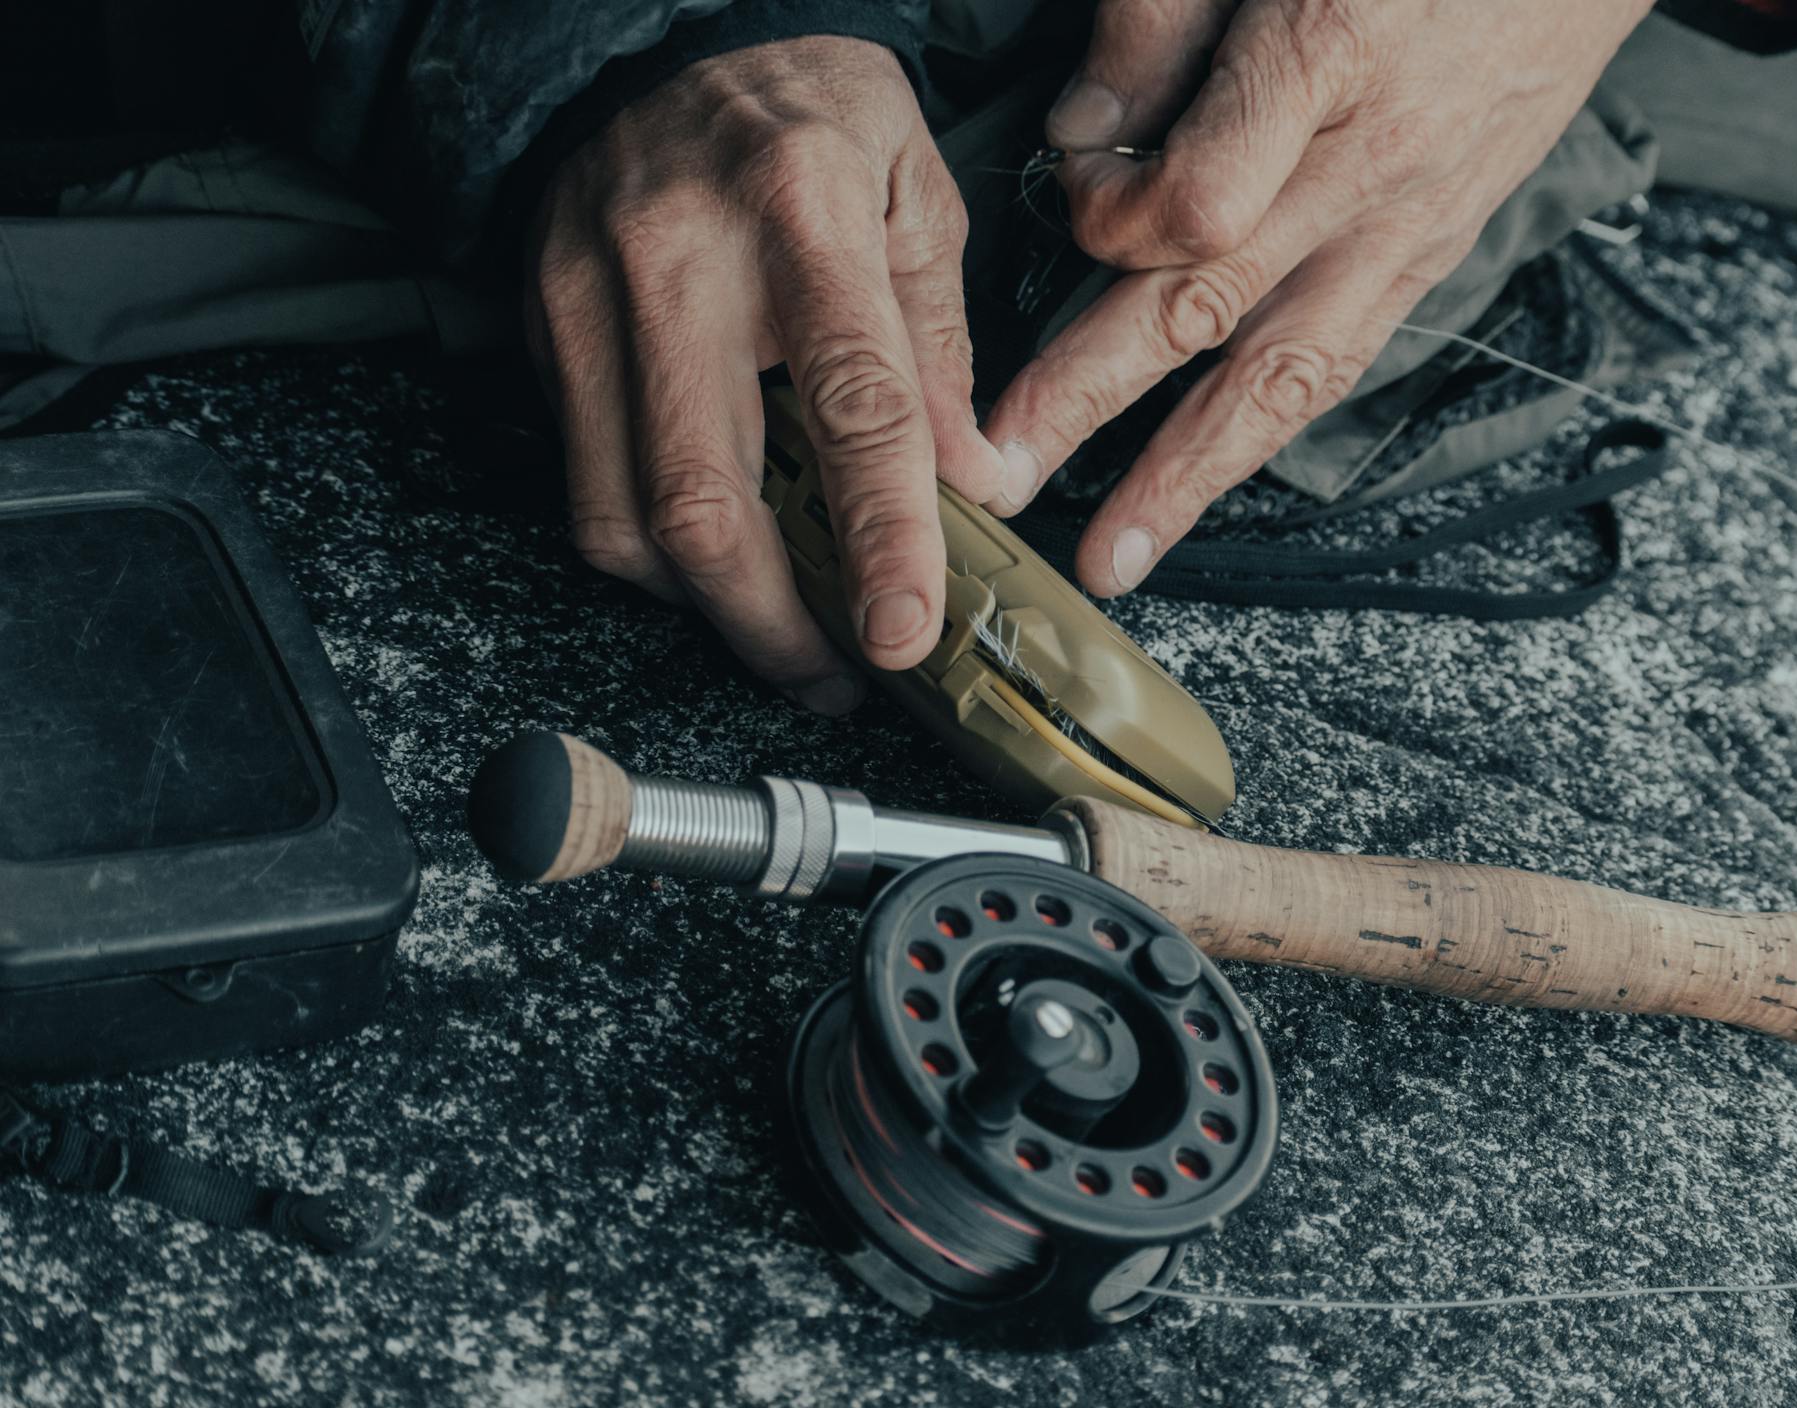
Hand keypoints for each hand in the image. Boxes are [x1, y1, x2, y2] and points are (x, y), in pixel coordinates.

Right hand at [527, 37, 1003, 711]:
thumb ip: (942, 348)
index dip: (880, 538)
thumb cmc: (806, 114)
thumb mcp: (916, 192)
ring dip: (711, 612)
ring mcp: (591, 295)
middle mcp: (681, 258)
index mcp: (805, 210)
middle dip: (774, 625)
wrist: (659, 33)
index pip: (852, 404)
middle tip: (840, 676)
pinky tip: (717, 560)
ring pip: (627, 518)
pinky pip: (587, 489)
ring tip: (787, 636)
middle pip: (706, 501)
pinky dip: (654, 557)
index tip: (903, 634)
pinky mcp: (541, 326)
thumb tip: (977, 488)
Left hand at [983, 0, 1653, 595]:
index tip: (1077, 177)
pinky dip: (1260, 439)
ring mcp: (1408, 226)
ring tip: (1113, 556)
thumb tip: (1078, 134)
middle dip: (1089, 396)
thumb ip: (1162, 21)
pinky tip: (1200, 493)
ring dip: (1183, 474)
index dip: (1109, 211)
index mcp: (1330, 56)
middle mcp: (1370, 164)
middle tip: (1004, 471)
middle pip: (1208, 302)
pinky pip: (1336, 367)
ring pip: (1280, 372)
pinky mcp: (1430, 262)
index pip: (1194, 196)